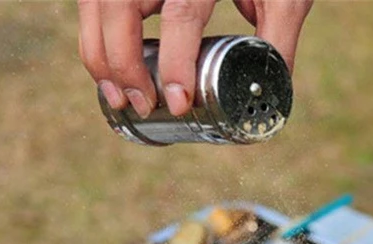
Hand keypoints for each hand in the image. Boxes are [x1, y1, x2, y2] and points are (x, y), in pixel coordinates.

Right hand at [78, 0, 312, 118]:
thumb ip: (276, 38)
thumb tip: (269, 95)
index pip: (181, 14)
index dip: (176, 62)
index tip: (179, 104)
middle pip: (119, 5)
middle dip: (122, 62)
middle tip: (140, 105)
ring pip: (96, 1)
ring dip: (99, 51)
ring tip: (118, 98)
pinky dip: (96, 32)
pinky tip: (108, 68)